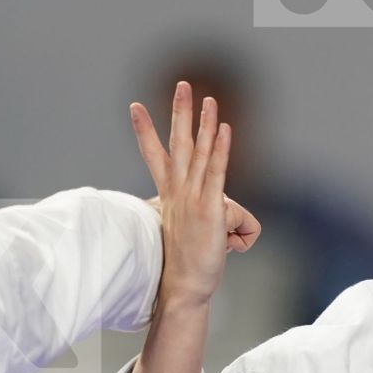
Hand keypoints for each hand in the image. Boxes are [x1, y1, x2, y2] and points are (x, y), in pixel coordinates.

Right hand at [131, 84, 257, 307]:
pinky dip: (219, 149)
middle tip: (182, 84)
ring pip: (199, 152)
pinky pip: (215, 171)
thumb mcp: (201, 232)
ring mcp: (192, 198)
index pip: (154, 155)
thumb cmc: (192, 262)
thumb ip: (219, 218)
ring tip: (208, 98)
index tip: (135, 106)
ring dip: (203, 122)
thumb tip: (236, 225)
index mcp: (170, 194)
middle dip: (179, 112)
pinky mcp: (208, 209)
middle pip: (178, 143)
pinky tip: (224, 129)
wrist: (183, 287)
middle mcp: (179, 191)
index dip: (145, 130)